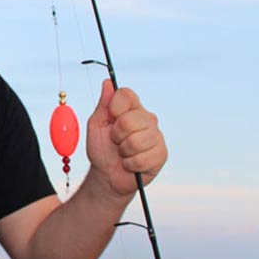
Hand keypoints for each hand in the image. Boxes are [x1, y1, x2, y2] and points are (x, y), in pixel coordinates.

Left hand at [85, 80, 166, 196]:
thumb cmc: (102, 148)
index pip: (126, 94)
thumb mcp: (96, 125)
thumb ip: (104, 104)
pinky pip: (142, 158)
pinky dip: (131, 164)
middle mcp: (147, 118)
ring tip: (124, 154)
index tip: (110, 118)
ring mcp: (156, 135)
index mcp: (131, 108)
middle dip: (116, 136)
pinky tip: (131, 164)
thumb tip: (108, 82)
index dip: (114, 107)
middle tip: (116, 142)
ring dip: (124, 152)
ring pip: (136, 141)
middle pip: (130, 120)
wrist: (108, 175)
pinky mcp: (161, 153)